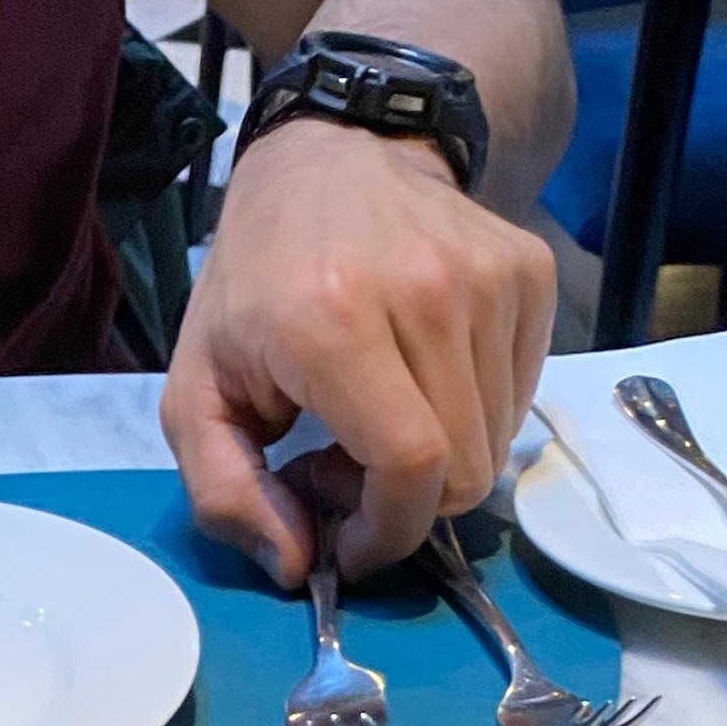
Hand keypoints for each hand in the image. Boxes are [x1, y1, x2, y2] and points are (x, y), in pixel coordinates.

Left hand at [161, 123, 555, 588]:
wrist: (330, 159)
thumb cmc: (255, 285)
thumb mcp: (197, 393)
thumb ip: (225, 495)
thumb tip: (296, 566)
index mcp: (334, 323)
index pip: (412, 465)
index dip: (389, 531)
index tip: (350, 541)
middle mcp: (427, 291)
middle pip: (465, 468)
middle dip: (407, 500)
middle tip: (347, 462)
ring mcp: (490, 277)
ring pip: (498, 441)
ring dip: (440, 458)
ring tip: (379, 413)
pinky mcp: (529, 273)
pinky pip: (520, 395)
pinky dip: (473, 413)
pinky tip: (419, 378)